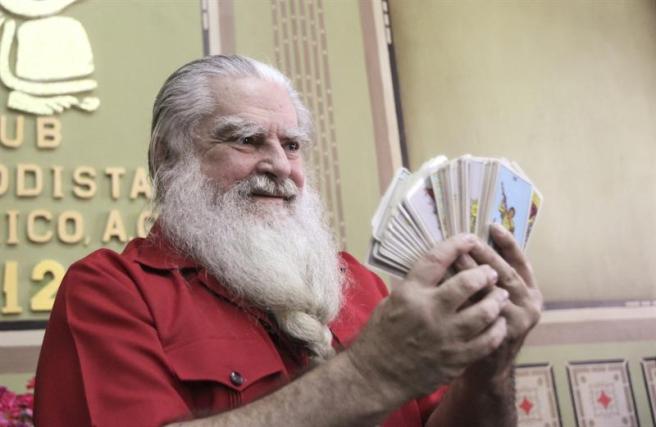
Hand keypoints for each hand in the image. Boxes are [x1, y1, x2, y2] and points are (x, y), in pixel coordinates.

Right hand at [346, 235, 510, 405]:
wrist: (375, 376)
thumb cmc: (380, 336)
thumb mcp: (392, 302)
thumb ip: (417, 286)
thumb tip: (441, 268)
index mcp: (410, 294)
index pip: (436, 259)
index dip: (456, 245)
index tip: (469, 238)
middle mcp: (429, 312)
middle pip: (468, 283)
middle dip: (484, 273)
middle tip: (490, 272)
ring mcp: (446, 337)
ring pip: (484, 312)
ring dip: (496, 300)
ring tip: (500, 295)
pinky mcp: (456, 359)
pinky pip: (487, 341)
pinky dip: (496, 329)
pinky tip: (497, 322)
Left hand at [464, 224, 542, 379]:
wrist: (487, 366)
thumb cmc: (487, 324)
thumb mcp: (498, 298)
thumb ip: (493, 276)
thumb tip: (473, 241)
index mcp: (531, 292)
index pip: (521, 261)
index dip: (508, 243)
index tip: (492, 225)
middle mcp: (528, 305)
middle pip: (505, 273)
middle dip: (484, 254)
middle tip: (466, 239)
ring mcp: (516, 322)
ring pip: (492, 290)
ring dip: (473, 272)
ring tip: (455, 257)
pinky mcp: (499, 336)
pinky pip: (479, 311)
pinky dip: (465, 297)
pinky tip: (449, 287)